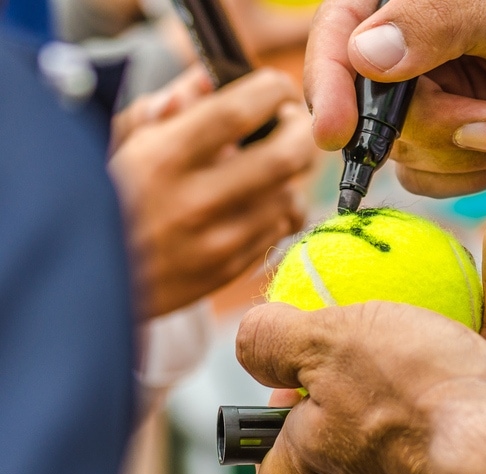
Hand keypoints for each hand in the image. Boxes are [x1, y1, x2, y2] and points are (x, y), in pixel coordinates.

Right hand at [109, 67, 316, 318]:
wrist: (86, 285)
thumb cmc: (104, 202)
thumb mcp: (120, 144)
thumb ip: (165, 105)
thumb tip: (208, 79)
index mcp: (163, 159)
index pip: (238, 112)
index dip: (271, 91)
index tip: (277, 87)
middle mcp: (194, 202)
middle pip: (285, 156)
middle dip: (301, 132)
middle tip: (293, 123)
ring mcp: (215, 243)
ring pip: (290, 196)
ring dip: (290, 175)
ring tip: (273, 164)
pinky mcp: (227, 271)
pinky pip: (277, 231)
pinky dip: (277, 210)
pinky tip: (260, 200)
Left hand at [240, 217, 485, 473]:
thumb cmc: (408, 402)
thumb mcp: (321, 350)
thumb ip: (275, 340)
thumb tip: (250, 334)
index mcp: (326, 458)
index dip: (272, 452)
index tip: (277, 401)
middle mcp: (386, 458)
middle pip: (357, 413)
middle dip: (360, 358)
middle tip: (363, 304)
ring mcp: (449, 436)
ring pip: (439, 359)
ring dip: (445, 294)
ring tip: (441, 242)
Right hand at [304, 0, 485, 197]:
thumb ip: (436, 24)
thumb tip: (366, 53)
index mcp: (410, 5)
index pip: (339, 36)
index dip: (327, 84)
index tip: (335, 131)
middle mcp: (414, 54)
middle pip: (375, 112)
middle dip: (437, 128)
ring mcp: (439, 101)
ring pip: (409, 155)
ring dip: (473, 151)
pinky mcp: (466, 142)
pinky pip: (443, 180)